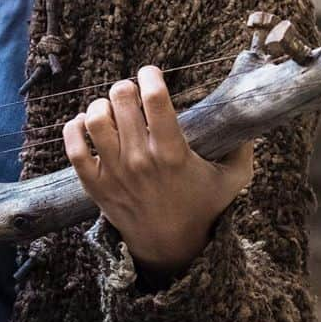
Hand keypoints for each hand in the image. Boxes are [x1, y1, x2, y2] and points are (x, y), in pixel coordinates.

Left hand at [62, 66, 253, 278]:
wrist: (170, 248)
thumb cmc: (201, 207)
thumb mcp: (232, 180)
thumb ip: (243, 148)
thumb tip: (247, 117)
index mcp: (173, 153)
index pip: (155, 99)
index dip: (150, 76)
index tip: (151, 73)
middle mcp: (140, 160)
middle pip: (121, 100)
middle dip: (126, 88)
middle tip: (132, 93)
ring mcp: (115, 173)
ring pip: (95, 119)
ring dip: (101, 105)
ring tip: (111, 109)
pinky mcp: (95, 185)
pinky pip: (73, 148)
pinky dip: (74, 128)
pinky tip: (85, 123)